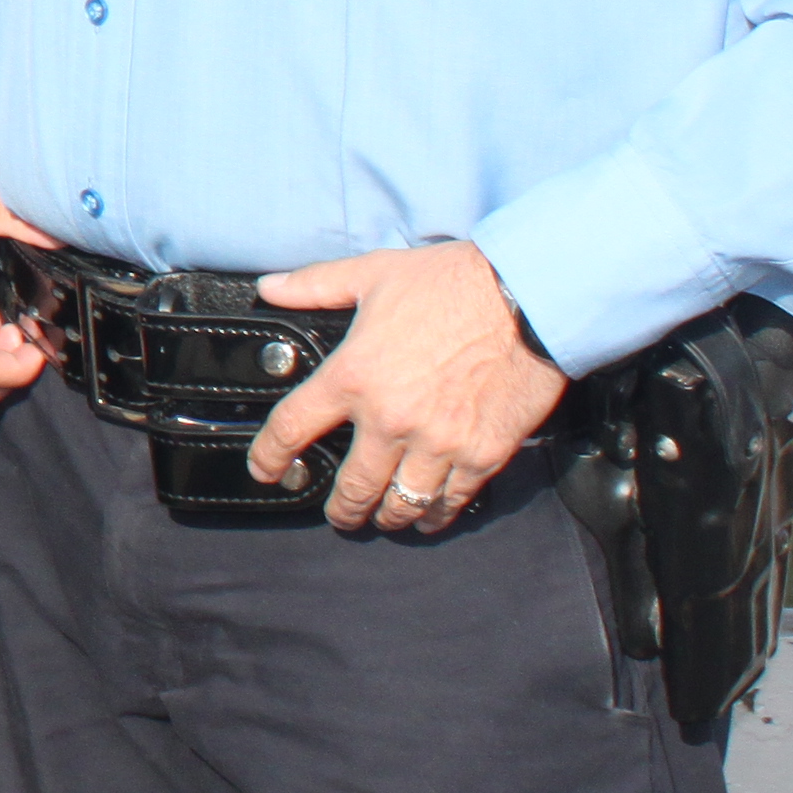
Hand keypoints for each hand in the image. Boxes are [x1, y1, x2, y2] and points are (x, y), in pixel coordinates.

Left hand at [252, 241, 565, 532]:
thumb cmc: (450, 283)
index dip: (270, 456)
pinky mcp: (483, 454)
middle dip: (341, 510)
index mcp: (353, 376)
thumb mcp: (371, 273)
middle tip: (338, 516)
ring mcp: (438, 442)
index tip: (265, 470)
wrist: (528, 296)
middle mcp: (390, 419)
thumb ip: (315, 285)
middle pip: (352, 486)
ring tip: (382, 519)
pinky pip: (451, 500)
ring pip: (401, 503)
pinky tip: (429, 515)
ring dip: (387, 517)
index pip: (292, 428)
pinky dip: (435, 514)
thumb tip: (269, 288)